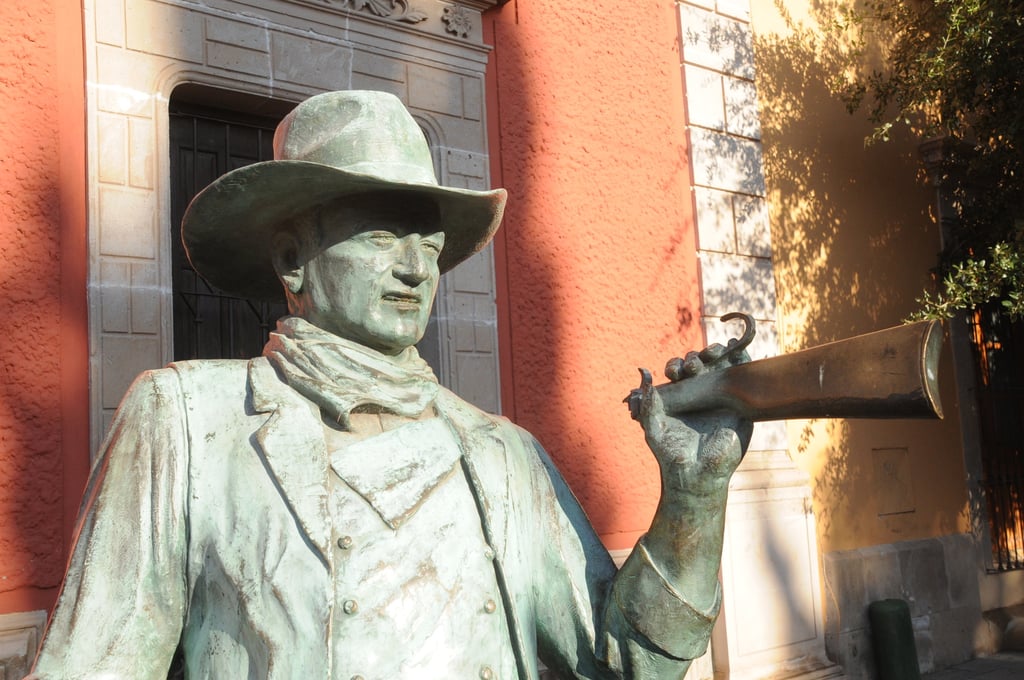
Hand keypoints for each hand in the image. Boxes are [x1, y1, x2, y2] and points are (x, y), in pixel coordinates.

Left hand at [634, 338, 752, 497]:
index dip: (677, 365)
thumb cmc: (671, 454)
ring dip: (716, 352)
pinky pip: (744, 376)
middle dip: (695, 358)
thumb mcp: (653, 426)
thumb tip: (643, 371)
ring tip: (713, 353)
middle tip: (693, 366)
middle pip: (700, 364)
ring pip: (721, 365)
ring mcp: (722, 396)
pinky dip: (742, 357)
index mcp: (680, 396)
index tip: (674, 372)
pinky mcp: (741, 403)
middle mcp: (701, 393)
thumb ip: (648, 402)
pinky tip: (736, 347)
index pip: (679, 370)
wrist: (697, 475)